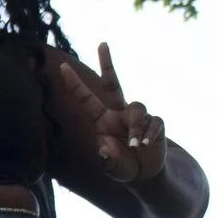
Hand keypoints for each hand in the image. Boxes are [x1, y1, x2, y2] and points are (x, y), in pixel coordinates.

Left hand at [56, 42, 167, 183]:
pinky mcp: (154, 122)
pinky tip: (147, 145)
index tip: (62, 67)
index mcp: (102, 120)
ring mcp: (137, 116)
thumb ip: (106, 161)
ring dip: (136, 128)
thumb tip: (104, 149)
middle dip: (107, 63)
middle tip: (102, 43)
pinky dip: (149, 134)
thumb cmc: (122, 167)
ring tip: (136, 145)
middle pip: (113, 84)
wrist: (144, 174)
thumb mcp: (111, 168)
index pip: (86, 99)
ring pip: (138, 108)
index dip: (75, 84)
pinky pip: (153, 121)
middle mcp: (118, 113)